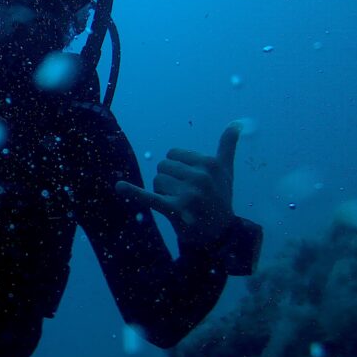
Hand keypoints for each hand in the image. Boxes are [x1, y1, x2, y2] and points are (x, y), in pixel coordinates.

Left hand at [115, 122, 241, 247]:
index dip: (177, 168)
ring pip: (156, 181)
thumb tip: (237, 122)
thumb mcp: (226, 171)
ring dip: (163, 192)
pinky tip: (119, 186)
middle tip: (185, 195)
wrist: (220, 233)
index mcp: (210, 163)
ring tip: (181, 203)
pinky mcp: (175, 210)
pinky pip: (149, 198)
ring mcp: (188, 194)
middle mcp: (200, 177)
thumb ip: (228, 145)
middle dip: (169, 180)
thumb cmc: (220, 198)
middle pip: (163, 167)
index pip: (173, 154)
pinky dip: (133, 192)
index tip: (190, 180)